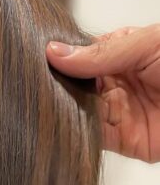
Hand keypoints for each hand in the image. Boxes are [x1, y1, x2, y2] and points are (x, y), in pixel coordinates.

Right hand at [46, 24, 159, 162]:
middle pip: (75, 86)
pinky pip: (94, 137)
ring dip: (65, 109)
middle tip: (38, 82)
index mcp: (120, 53)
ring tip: (47, 101)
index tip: (38, 58)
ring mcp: (119, 112)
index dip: (59, 58)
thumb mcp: (147, 44)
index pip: (78, 56)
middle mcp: (116, 83)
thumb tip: (56, 53)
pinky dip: (78, 132)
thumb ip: (101, 53)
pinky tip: (66, 121)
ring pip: (79, 112)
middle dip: (58, 85)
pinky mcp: (124, 140)